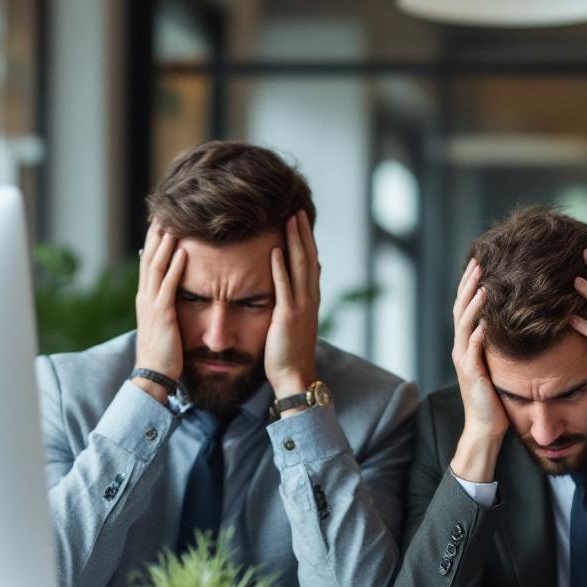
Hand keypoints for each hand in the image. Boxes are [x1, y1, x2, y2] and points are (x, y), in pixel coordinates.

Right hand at [132, 220, 186, 400]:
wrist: (153, 374)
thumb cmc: (162, 351)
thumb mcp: (162, 323)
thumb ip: (163, 305)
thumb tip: (168, 292)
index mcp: (145, 298)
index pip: (148, 262)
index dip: (154, 240)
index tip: (161, 221)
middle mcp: (145, 297)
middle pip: (149, 257)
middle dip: (156, 234)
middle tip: (163, 211)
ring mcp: (152, 304)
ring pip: (156, 267)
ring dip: (165, 244)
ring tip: (173, 223)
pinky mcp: (163, 314)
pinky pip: (169, 286)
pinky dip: (175, 268)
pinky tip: (183, 252)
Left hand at [266, 211, 320, 399]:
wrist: (294, 376)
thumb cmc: (289, 353)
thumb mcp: (294, 323)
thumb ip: (294, 302)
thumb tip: (293, 287)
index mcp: (310, 300)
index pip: (311, 263)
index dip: (307, 240)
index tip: (300, 220)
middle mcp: (309, 299)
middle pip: (308, 258)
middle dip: (303, 233)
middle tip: (297, 209)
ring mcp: (300, 307)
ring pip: (300, 267)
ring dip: (295, 241)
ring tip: (290, 219)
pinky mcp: (287, 316)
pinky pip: (284, 287)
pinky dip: (280, 268)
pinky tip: (276, 250)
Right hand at [450, 258, 507, 482]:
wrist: (484, 426)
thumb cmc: (493, 397)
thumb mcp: (495, 364)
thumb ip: (496, 344)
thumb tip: (508, 321)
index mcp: (466, 344)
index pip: (465, 307)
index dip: (470, 285)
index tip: (478, 263)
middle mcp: (461, 348)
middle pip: (460, 309)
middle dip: (469, 285)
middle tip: (478, 263)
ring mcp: (464, 361)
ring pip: (464, 325)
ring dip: (473, 305)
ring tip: (483, 285)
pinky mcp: (472, 374)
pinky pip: (473, 350)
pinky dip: (478, 334)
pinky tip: (486, 321)